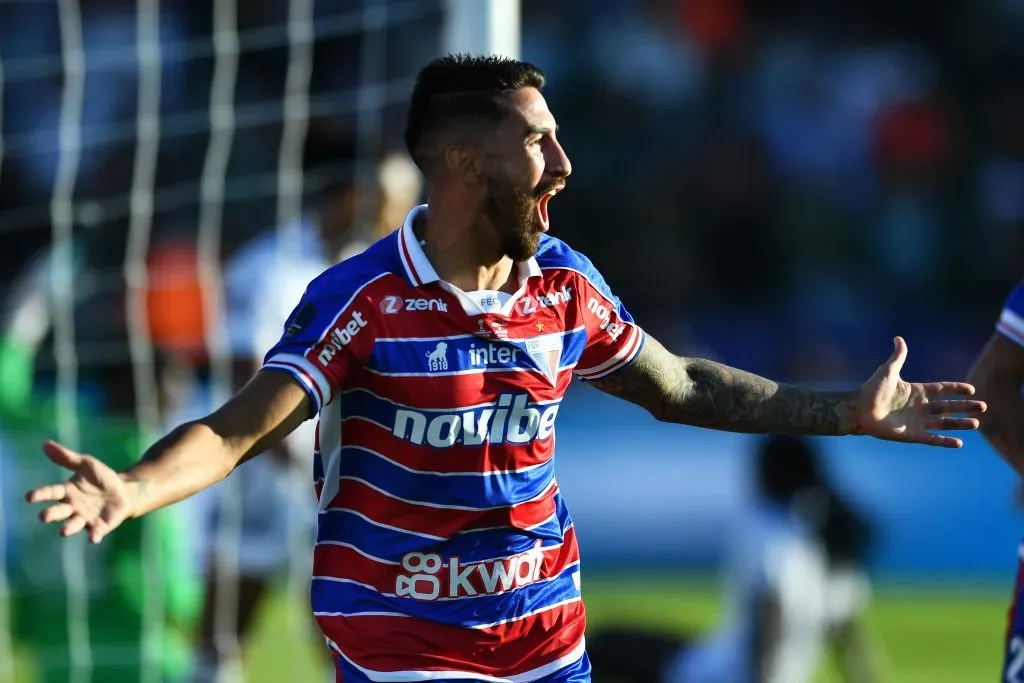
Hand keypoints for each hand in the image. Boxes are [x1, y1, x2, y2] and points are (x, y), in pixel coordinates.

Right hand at [25, 440, 134, 542]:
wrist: (125, 491)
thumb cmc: (102, 478)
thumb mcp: (86, 464)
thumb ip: (67, 457)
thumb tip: (45, 444)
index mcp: (67, 492)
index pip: (51, 492)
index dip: (40, 495)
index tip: (29, 497)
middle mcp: (72, 507)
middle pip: (58, 512)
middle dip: (51, 514)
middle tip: (44, 516)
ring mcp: (85, 518)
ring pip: (73, 525)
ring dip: (68, 528)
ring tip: (63, 531)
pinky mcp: (100, 526)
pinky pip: (95, 533)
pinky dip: (93, 536)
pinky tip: (93, 537)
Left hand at [852, 337, 986, 447]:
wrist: (859, 409)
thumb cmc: (871, 390)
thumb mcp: (888, 371)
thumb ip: (898, 356)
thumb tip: (899, 338)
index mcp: (916, 391)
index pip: (941, 389)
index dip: (956, 389)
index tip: (971, 389)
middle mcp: (919, 407)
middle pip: (948, 406)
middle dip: (965, 407)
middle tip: (983, 406)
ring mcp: (916, 421)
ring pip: (944, 423)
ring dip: (960, 424)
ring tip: (976, 423)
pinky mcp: (911, 434)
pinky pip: (932, 439)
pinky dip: (945, 441)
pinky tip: (959, 442)